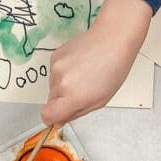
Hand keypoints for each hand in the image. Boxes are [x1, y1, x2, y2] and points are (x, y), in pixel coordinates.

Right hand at [42, 0, 151, 126]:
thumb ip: (76, 113)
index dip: (52, 118)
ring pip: (52, 86)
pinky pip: (54, 72)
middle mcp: (61, 83)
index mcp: (73, 97)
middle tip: (82, 90)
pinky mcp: (54, 56)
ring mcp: (56, 68)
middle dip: (63, 101)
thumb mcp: (100, 101)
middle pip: (51, 101)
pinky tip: (79, 65)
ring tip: (83, 75)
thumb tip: (59, 121)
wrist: (113, 39)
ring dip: (63, 85)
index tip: (59, 116)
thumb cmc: (113, 69)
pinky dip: (63, 72)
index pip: (47, 115)